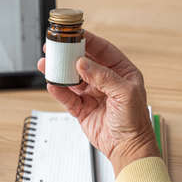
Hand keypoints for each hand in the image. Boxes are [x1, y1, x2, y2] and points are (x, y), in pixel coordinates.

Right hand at [38, 31, 158, 175]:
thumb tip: (82, 63)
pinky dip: (59, 91)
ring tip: (46, 64)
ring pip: (72, 78)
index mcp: (121, 72)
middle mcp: (105, 81)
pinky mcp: (82, 108)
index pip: (102, 50)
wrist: (128, 148)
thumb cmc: (134, 121)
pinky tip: (52, 84)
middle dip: (68, 54)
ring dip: (59, 71)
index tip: (74, 34)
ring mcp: (92, 94)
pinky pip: (67, 97)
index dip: (88, 41)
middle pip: (83, 62)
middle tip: (54, 47)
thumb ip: (103, 76)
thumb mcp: (124, 93)